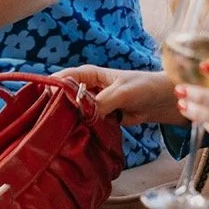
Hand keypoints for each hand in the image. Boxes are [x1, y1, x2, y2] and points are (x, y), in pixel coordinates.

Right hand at [55, 65, 180, 125]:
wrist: (161, 100)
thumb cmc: (144, 87)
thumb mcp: (123, 93)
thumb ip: (103, 102)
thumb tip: (86, 114)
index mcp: (88, 74)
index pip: (63, 78)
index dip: (52, 88)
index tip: (46, 102)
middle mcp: (86, 87)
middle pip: (64, 96)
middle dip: (58, 107)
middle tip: (52, 121)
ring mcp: (91, 103)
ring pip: (73, 111)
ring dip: (70, 120)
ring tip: (63, 130)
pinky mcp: (98, 116)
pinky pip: (84, 122)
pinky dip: (81, 128)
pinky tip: (77, 134)